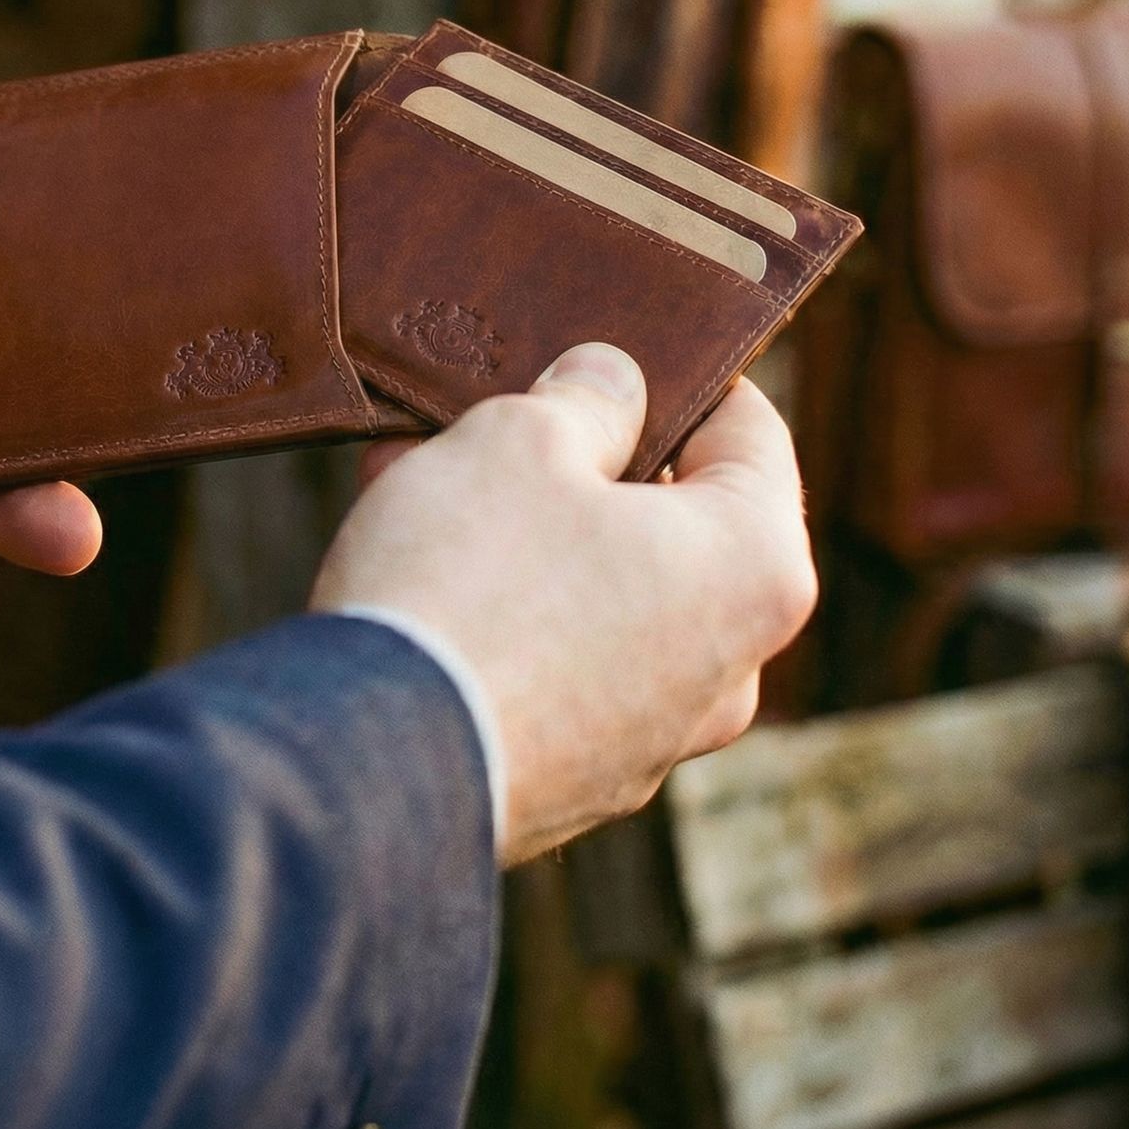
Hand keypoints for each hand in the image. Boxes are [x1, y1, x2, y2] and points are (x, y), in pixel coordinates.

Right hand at [311, 344, 815, 865]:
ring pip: (601, 589)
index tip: (614, 347)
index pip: (752, 434)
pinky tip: (415, 556)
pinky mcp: (573, 780)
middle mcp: (728, 668)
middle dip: (579, 456)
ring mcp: (650, 738)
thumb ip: (586, 397)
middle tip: (499, 407)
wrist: (374, 764)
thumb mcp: (522, 438)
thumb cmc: (470, 582)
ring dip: (526, 524)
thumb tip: (614, 388)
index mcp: (754, 568)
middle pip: (671, 519)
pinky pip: (554, 659)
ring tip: (421, 469)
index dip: (681, 376)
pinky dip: (501, 602)